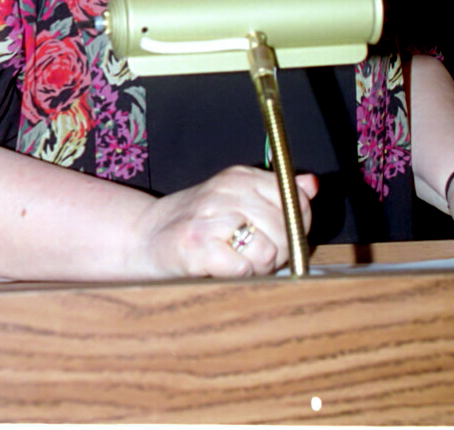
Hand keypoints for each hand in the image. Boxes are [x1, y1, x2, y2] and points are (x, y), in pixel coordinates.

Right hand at [126, 165, 318, 278]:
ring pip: (268, 251)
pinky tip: (223, 269)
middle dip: (279, 251)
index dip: (297, 224)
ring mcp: (210, 217)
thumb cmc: (196, 224)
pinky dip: (239, 276)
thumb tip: (312, 184)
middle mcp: (226, 190)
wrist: (142, 237)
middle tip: (255, 255)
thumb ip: (276, 193)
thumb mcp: (237, 199)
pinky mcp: (197, 247)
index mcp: (240, 176)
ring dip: (260, 267)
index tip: (282, 236)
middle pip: (285, 228)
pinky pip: (244, 268)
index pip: (293, 198)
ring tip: (239, 262)